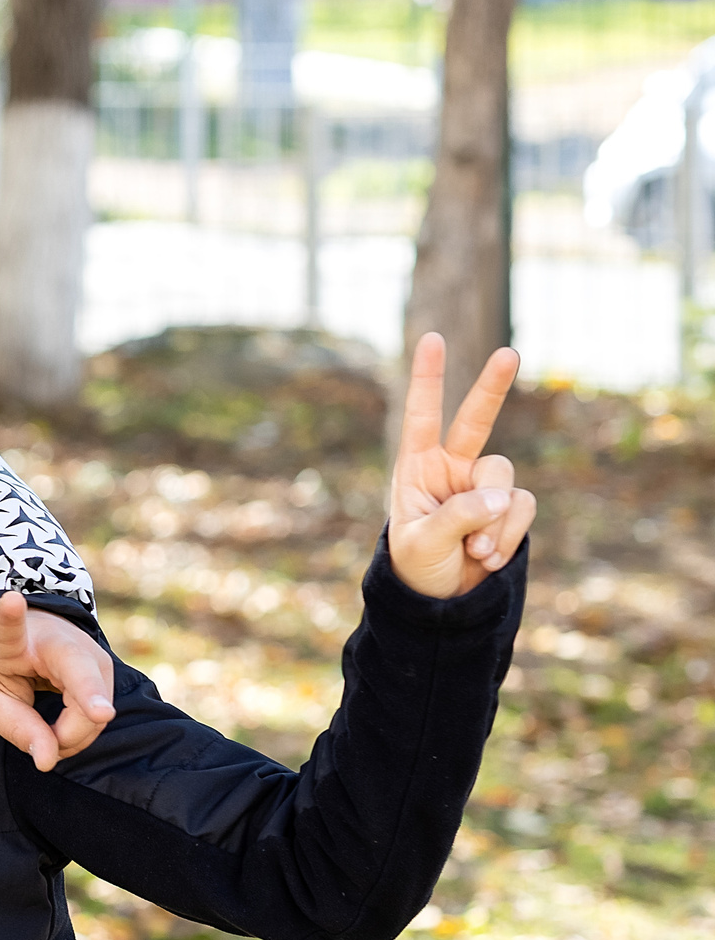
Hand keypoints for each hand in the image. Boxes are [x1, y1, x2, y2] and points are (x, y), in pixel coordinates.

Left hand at [0, 592, 117, 772]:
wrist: (19, 640)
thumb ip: (17, 728)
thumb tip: (49, 760)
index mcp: (12, 639)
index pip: (9, 627)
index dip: (9, 615)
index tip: (11, 600)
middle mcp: (58, 638)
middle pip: (80, 679)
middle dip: (83, 716)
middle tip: (51, 746)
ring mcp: (88, 652)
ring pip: (96, 705)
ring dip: (73, 735)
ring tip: (46, 735)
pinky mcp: (103, 668)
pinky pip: (100, 712)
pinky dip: (80, 732)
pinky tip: (62, 731)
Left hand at [388, 333, 535, 598]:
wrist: (441, 601)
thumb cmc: (417, 566)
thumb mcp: (424, 542)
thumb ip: (459, 516)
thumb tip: (503, 496)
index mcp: (417, 467)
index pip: (422, 416)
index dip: (428, 379)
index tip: (433, 338)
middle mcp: (452, 468)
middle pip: (477, 420)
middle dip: (493, 387)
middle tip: (509, 353)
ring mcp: (484, 486)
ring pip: (505, 480)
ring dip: (493, 521)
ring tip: (473, 552)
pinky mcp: (509, 507)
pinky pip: (521, 508)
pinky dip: (507, 535)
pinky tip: (488, 559)